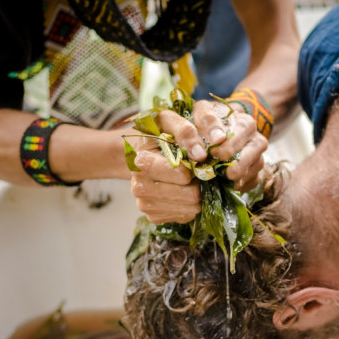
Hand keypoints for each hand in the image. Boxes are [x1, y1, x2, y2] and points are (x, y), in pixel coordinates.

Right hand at [129, 99, 267, 223]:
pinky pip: (183, 217)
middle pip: (189, 196)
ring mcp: (144, 204)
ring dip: (198, 195)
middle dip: (199, 183)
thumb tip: (200, 155)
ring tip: (192, 180)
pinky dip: (190, 205)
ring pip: (189, 209)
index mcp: (142, 161)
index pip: (181, 173)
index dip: (196, 167)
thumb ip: (185, 131)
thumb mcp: (169, 121)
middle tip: (197, 171)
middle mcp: (139, 186)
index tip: (200, 158)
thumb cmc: (158, 134)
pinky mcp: (153, 216)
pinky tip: (184, 191)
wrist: (139, 151)